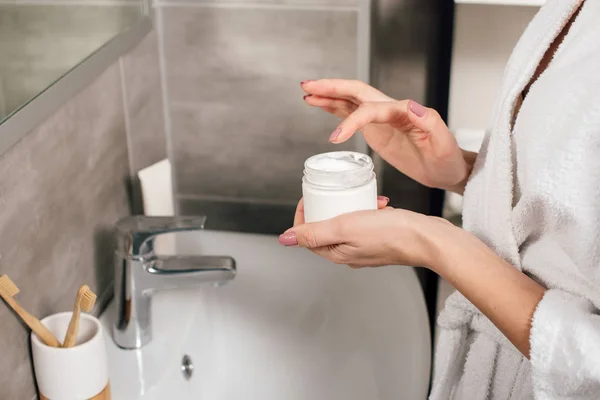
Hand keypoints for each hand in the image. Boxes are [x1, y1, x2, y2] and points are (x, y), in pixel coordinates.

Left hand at [279, 197, 454, 268]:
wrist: (427, 239)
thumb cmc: (391, 234)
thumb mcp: (345, 228)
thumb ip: (314, 233)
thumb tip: (285, 239)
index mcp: (336, 253)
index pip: (307, 234)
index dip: (304, 214)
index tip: (310, 196)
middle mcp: (349, 254)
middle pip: (326, 227)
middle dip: (329, 206)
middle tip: (334, 191)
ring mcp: (365, 247)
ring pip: (348, 223)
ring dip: (351, 206)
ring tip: (361, 196)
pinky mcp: (381, 240)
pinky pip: (366, 223)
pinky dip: (369, 210)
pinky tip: (378, 203)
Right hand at [301, 79, 472, 192]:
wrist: (448, 170)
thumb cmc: (446, 160)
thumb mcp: (443, 144)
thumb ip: (429, 122)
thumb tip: (412, 105)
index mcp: (405, 112)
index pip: (371, 109)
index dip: (351, 121)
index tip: (336, 138)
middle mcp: (392, 110)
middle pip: (357, 92)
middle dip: (332, 88)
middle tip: (309, 86)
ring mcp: (384, 118)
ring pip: (352, 101)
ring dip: (329, 95)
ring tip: (307, 93)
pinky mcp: (378, 129)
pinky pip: (354, 114)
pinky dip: (335, 109)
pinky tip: (321, 106)